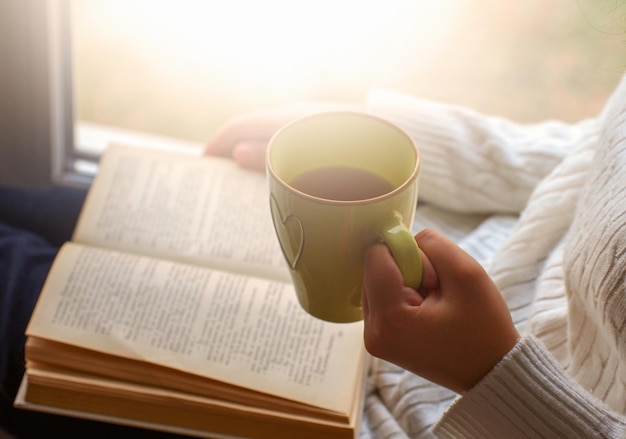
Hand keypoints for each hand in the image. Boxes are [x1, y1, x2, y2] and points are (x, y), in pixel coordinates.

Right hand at [204, 102, 360, 171]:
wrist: (390, 132)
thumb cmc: (350, 147)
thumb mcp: (306, 159)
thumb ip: (272, 159)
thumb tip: (236, 155)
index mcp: (284, 121)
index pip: (238, 128)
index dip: (217, 144)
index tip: (203, 164)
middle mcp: (292, 118)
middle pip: (252, 132)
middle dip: (233, 152)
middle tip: (222, 179)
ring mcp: (307, 125)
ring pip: (271, 138)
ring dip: (255, 156)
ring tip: (248, 183)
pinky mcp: (321, 134)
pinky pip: (290, 143)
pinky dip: (276, 158)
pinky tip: (283, 178)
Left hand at [361, 228, 519, 393]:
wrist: (491, 371)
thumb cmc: (484, 328)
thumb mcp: (467, 274)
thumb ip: (432, 245)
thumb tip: (402, 236)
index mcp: (388, 320)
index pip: (375, 257)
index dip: (406, 252)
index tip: (435, 275)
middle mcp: (371, 332)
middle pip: (374, 269)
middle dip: (407, 269)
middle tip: (438, 291)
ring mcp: (373, 338)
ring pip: (378, 281)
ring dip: (407, 281)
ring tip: (435, 302)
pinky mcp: (380, 338)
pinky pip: (383, 296)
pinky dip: (405, 294)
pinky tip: (428, 309)